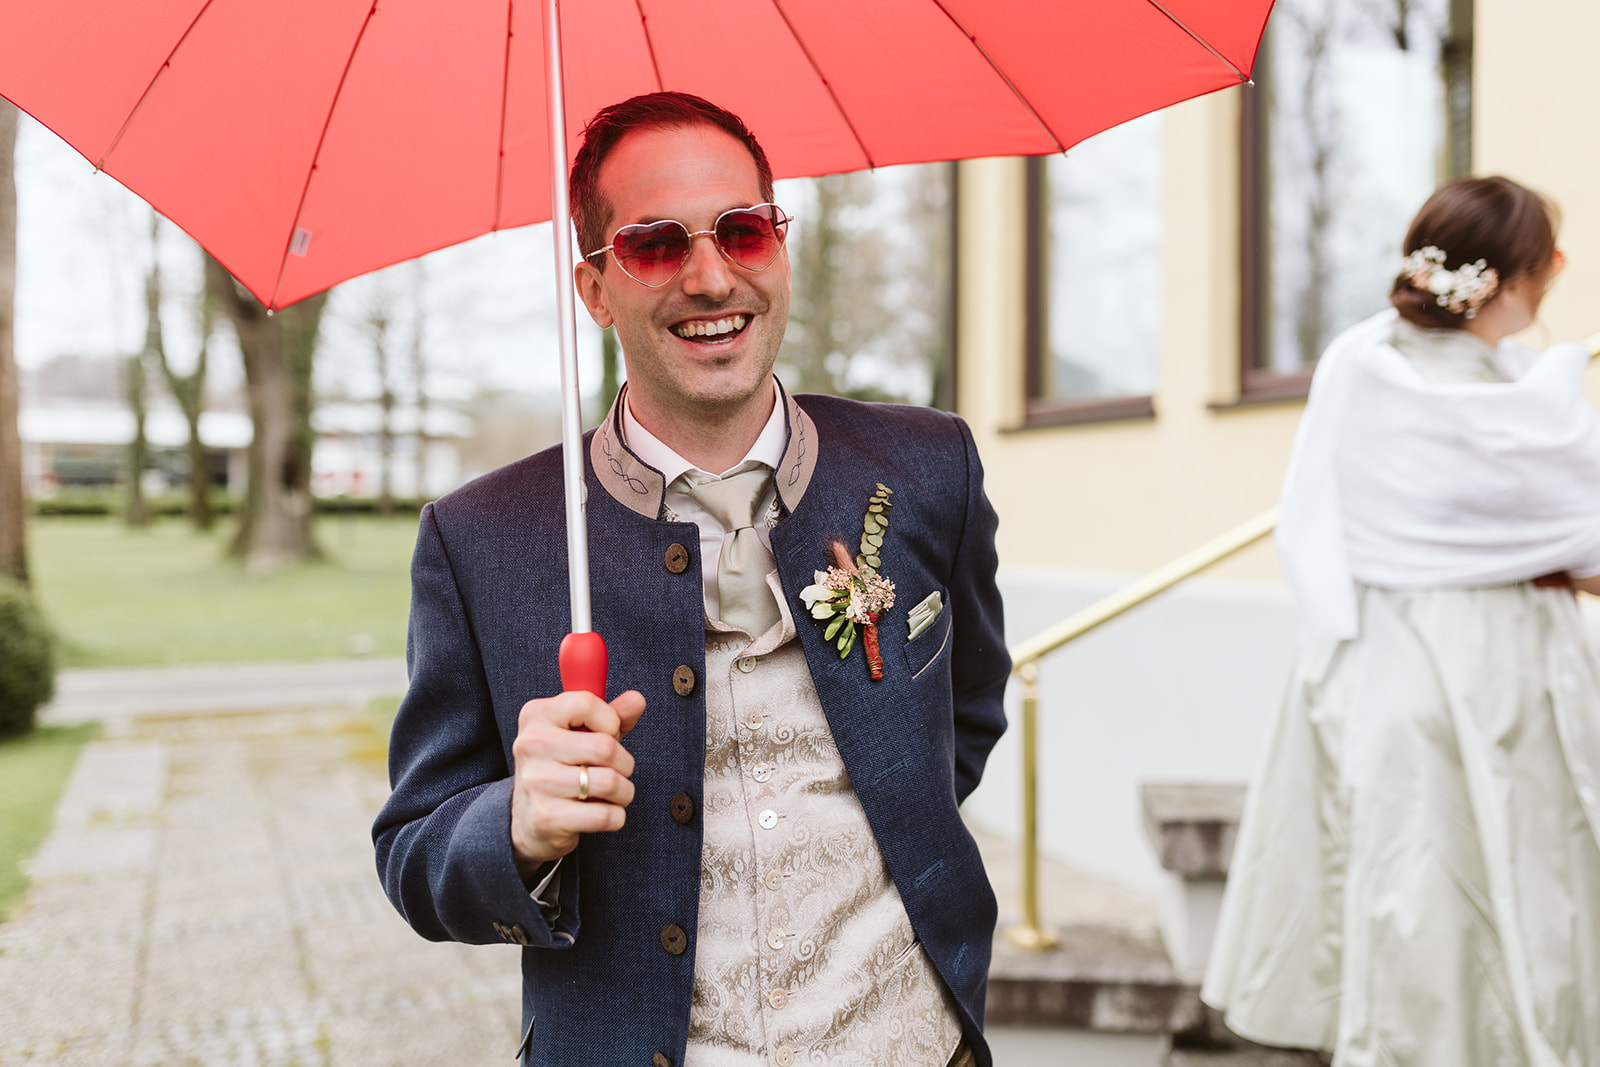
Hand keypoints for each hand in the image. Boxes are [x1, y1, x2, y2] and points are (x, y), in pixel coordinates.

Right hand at [510, 689, 646, 880]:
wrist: (528, 818)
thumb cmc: (562, 767)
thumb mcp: (582, 734)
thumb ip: (611, 714)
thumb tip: (637, 699)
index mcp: (536, 716)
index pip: (587, 703)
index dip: (610, 721)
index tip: (606, 735)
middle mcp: (531, 745)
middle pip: (606, 747)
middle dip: (624, 763)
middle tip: (614, 771)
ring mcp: (536, 782)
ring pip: (610, 783)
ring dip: (623, 792)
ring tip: (611, 793)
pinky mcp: (546, 817)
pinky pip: (604, 815)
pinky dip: (615, 816)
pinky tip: (600, 812)